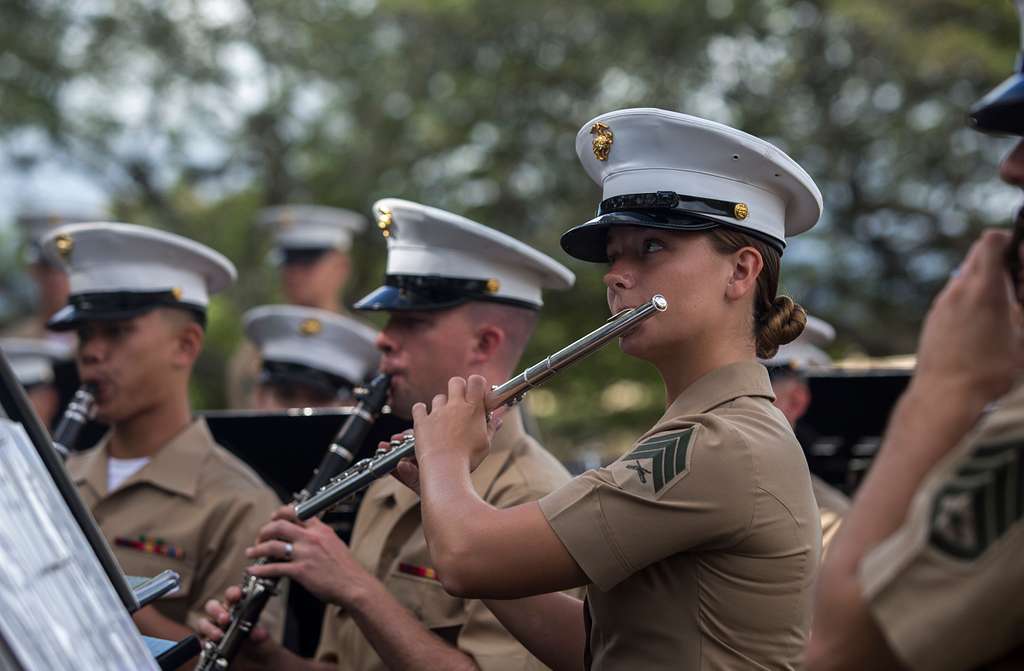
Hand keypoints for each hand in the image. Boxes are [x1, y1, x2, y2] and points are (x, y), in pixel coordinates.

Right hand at [197, 585, 273, 666]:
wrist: (257, 666)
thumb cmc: (261, 648)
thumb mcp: (264, 641)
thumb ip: (260, 635)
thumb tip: (258, 632)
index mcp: (239, 610)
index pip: (232, 596)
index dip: (232, 593)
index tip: (237, 595)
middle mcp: (225, 619)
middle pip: (213, 606)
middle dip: (217, 610)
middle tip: (225, 618)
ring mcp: (216, 632)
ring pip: (204, 623)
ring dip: (209, 627)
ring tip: (219, 635)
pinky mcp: (209, 647)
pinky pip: (200, 643)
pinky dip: (202, 643)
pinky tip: (208, 646)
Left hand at [245, 505, 370, 605]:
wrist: (354, 585)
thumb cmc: (346, 568)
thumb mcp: (334, 543)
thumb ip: (318, 536)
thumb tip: (303, 535)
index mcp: (320, 529)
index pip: (296, 512)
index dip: (279, 513)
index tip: (272, 518)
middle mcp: (311, 538)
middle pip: (279, 525)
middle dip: (264, 530)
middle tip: (259, 537)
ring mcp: (305, 554)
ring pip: (273, 545)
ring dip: (257, 549)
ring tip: (250, 552)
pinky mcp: (301, 571)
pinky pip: (275, 568)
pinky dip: (261, 569)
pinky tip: (254, 570)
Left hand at [410, 375, 500, 474]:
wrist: (445, 467)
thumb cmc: (468, 457)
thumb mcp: (486, 443)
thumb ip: (491, 428)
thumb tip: (498, 420)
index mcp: (473, 409)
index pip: (476, 381)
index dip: (476, 384)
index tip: (477, 393)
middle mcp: (454, 406)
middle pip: (455, 382)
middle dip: (458, 388)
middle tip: (461, 401)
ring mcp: (437, 412)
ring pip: (439, 397)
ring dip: (442, 405)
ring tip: (444, 420)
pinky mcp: (422, 421)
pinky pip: (419, 407)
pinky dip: (421, 411)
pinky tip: (425, 417)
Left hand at [912, 229, 1023, 409]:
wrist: (945, 397)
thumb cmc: (990, 371)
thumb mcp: (1023, 335)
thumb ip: (1022, 305)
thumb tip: (1016, 292)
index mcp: (983, 287)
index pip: (992, 240)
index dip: (1011, 240)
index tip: (1023, 257)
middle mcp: (957, 290)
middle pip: (979, 256)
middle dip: (1002, 264)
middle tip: (1018, 290)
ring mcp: (941, 304)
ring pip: (966, 278)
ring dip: (986, 284)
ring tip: (1003, 313)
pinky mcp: (933, 319)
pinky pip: (955, 298)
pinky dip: (971, 301)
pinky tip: (982, 327)